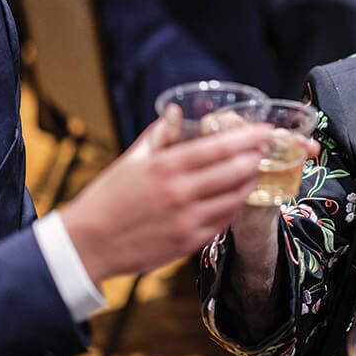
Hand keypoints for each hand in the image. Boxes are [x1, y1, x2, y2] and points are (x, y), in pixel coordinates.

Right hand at [59, 113, 270, 284]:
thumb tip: (175, 110)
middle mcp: (180, 192)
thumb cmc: (107, 198)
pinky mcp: (189, 242)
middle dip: (258, 157)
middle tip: (268, 149)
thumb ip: (159, 134)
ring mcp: (187, 219)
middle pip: (237, 170)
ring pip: (236, 197)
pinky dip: (235, 205)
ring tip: (255, 170)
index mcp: (166, 166)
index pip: (221, 146)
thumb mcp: (131, 160)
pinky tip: (236, 196)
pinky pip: (224, 220)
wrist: (88, 244)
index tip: (266, 130)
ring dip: (251, 182)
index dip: (250, 137)